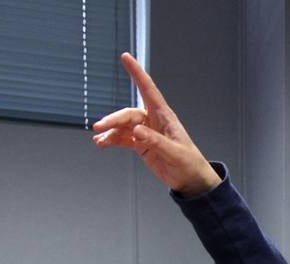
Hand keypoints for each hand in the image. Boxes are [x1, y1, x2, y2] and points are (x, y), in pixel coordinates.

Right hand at [92, 53, 220, 196]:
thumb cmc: (188, 163)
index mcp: (164, 116)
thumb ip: (156, 142)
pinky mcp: (141, 144)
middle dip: (113, 119)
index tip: (126, 57)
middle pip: (128, 114)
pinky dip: (112, 140)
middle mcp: (153, 121)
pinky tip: (102, 144)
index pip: (148, 90)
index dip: (137, 73)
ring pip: (123, 126)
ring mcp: (146, 132)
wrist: (190, 180)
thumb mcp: (175, 153)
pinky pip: (123, 138)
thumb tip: (137, 131)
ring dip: (110, 132)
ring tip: (99, 141)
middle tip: (99, 128)